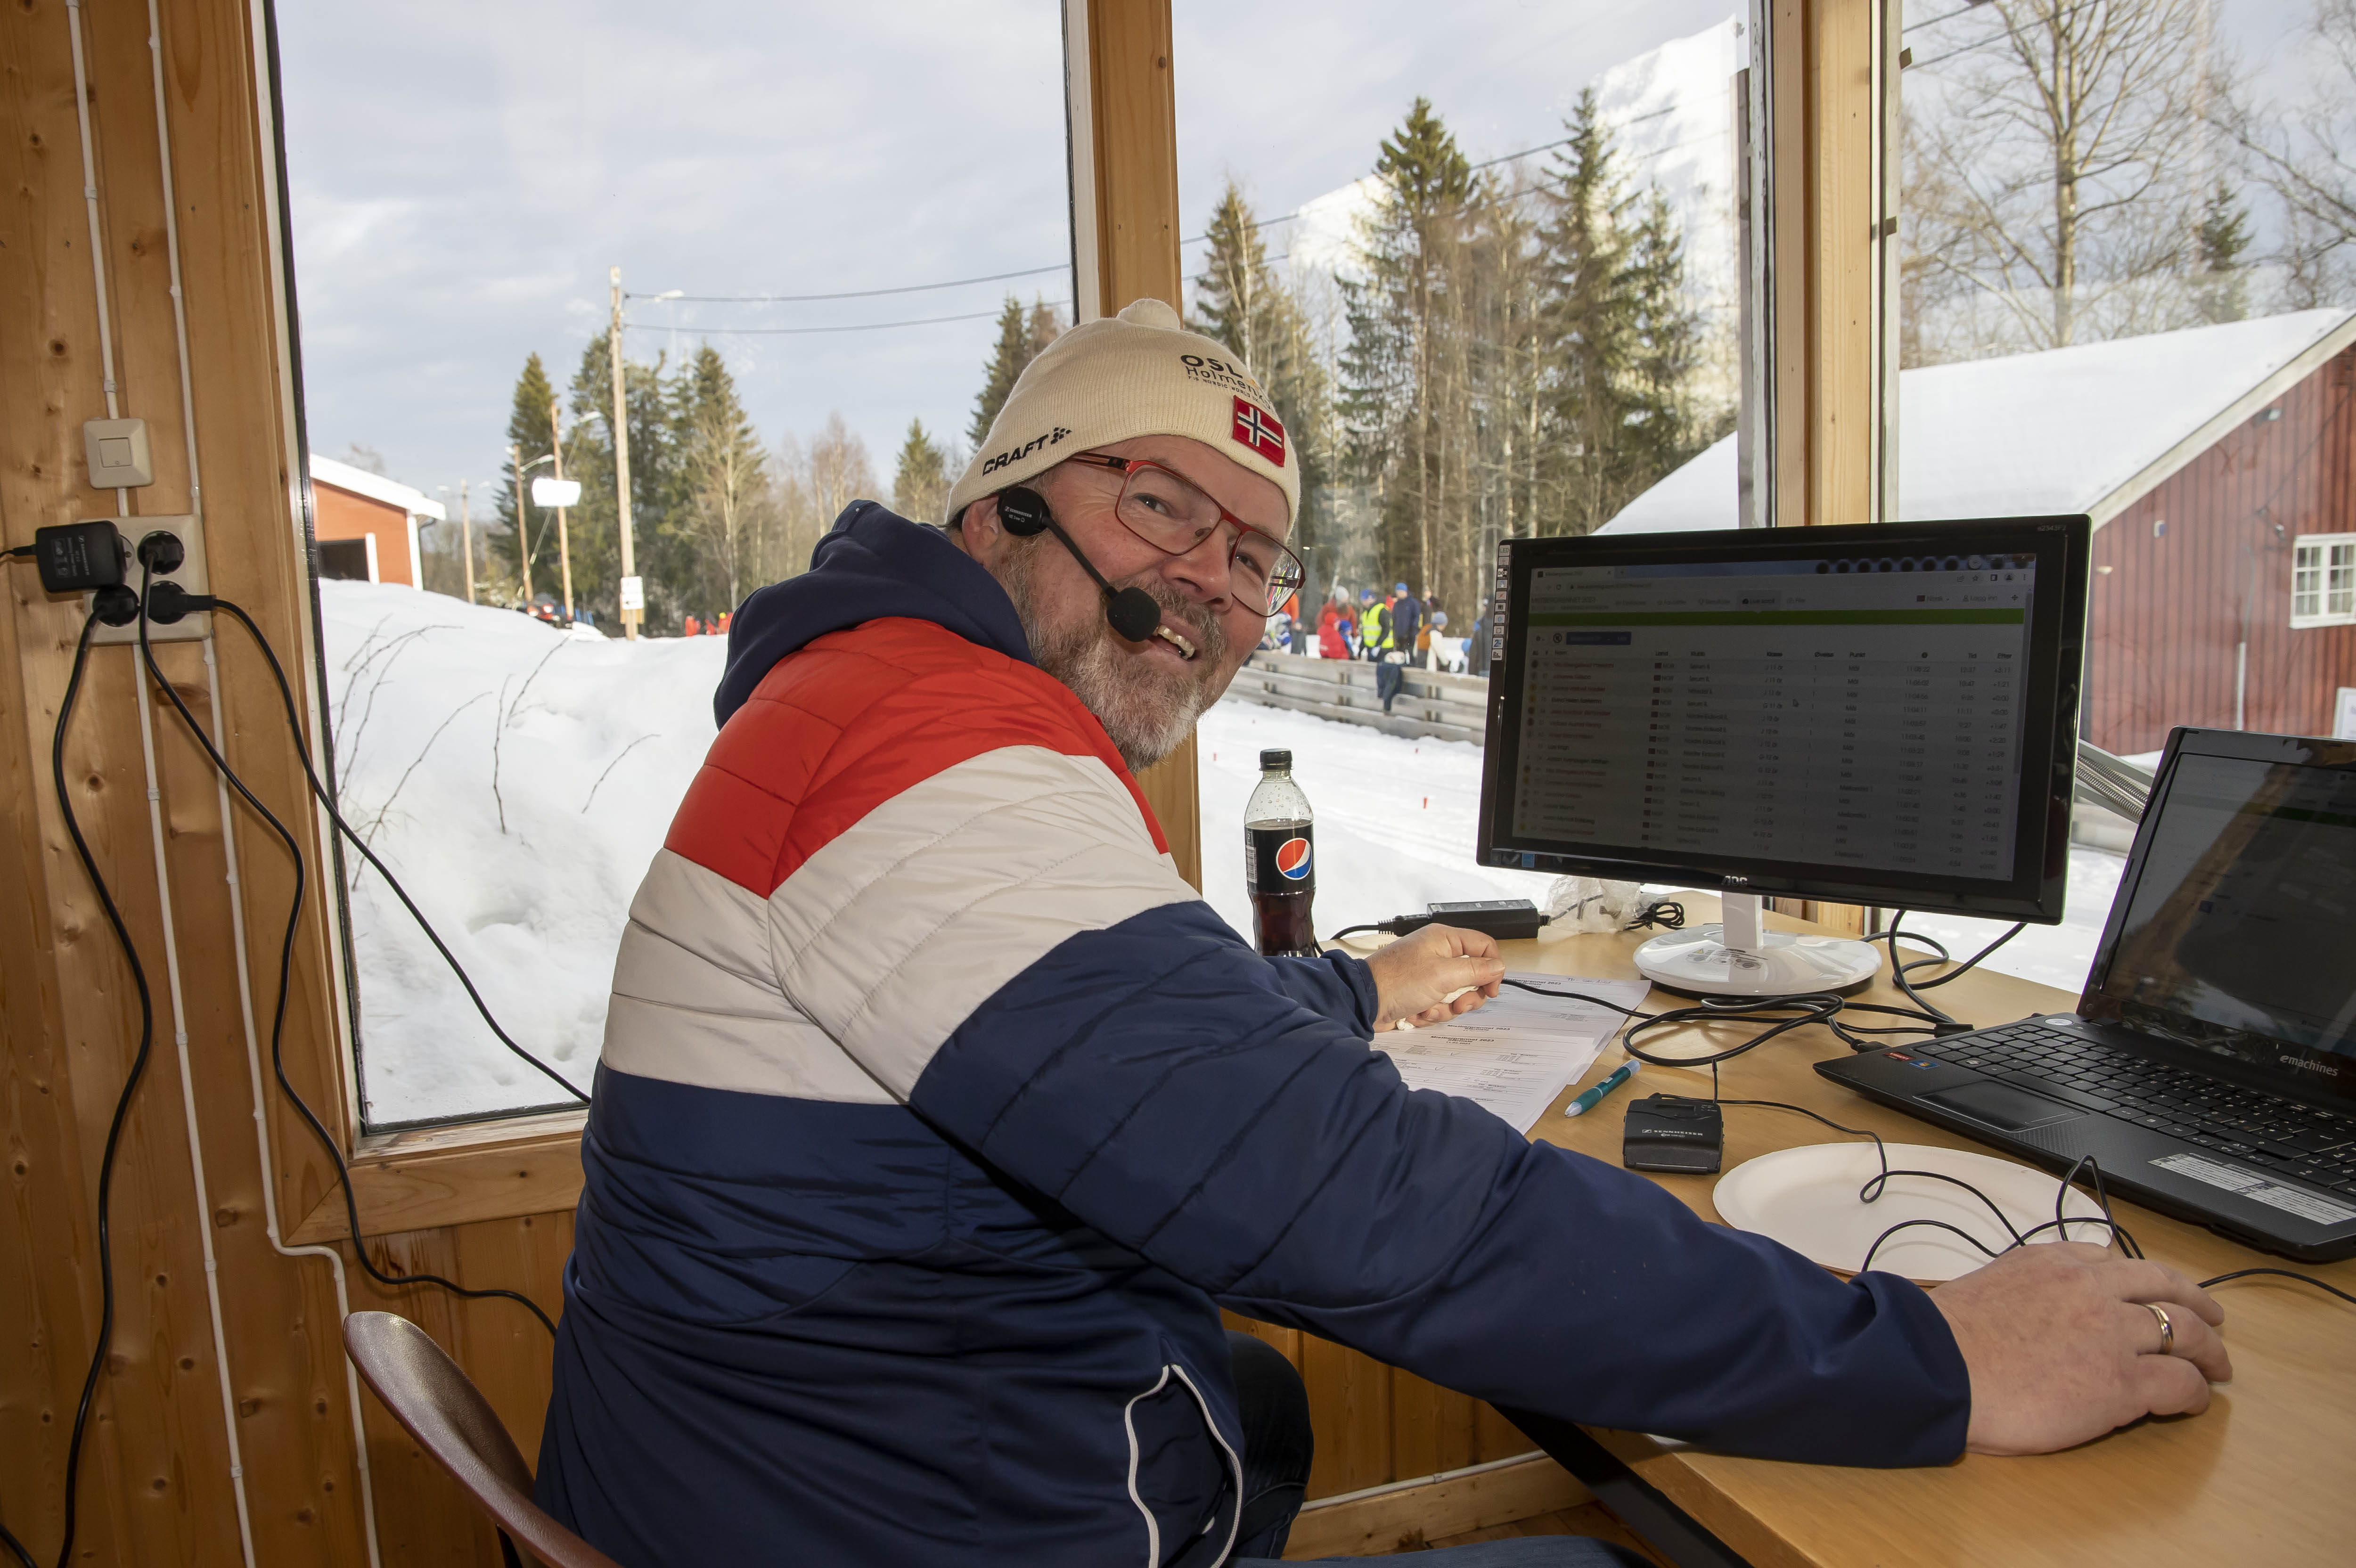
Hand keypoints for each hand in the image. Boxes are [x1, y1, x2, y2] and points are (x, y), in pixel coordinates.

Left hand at [1367, 924, 1505, 1030]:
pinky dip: (1431, 1013)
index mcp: (1444, 939)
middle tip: (1457, 1005)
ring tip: (1427, 1008)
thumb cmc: (1396, 982)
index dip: (1493, 968)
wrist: (1363, 1002)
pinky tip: (1416, 1013)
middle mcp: (1438, 954)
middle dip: (1466, 997)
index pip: (1484, 946)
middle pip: (1473, 975)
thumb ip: (1476, 970)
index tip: (1490, 990)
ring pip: (1457, 995)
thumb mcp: (1443, 975)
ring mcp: (1429, 974)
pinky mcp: (1420, 993)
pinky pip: (1440, 1005)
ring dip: (1445, 1008)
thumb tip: (1498, 967)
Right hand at [1928, 1242, 2230, 1454]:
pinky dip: (2196, 1392)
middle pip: (2165, 1287)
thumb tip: (2029, 1309)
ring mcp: (2112, 1333)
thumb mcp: (1988, 1285)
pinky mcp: (2123, 1381)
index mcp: (2052, 1262)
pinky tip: (2196, 1402)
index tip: (2151, 1293)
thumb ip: (2023, 1287)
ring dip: (2210, 1350)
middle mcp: (2090, 1288)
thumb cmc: (1946, 1339)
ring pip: (2187, 1330)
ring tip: (2218, 1367)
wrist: (1938, 1367)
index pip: (2114, 1261)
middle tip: (2214, 1320)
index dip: (2144, 1281)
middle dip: (2198, 1303)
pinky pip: (2180, 1383)